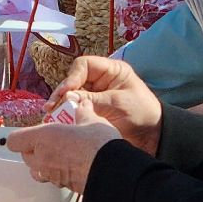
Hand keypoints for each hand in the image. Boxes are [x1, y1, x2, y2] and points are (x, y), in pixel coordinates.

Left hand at [4, 96, 121, 192]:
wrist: (112, 171)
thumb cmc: (98, 145)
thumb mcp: (91, 120)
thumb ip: (83, 113)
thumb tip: (83, 106)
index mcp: (43, 137)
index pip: (15, 141)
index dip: (20, 137)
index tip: (28, 132)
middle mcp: (43, 158)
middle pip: (25, 156)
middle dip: (33, 149)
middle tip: (48, 140)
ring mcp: (52, 175)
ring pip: (37, 171)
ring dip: (43, 164)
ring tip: (58, 154)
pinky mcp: (64, 186)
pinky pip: (53, 180)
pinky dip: (58, 173)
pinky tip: (72, 165)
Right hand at [49, 55, 163, 153]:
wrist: (152, 136)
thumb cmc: (142, 113)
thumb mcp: (117, 103)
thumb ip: (92, 99)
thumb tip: (66, 96)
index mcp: (111, 71)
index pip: (85, 65)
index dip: (73, 77)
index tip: (66, 91)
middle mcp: (100, 81)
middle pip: (74, 80)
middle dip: (62, 93)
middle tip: (51, 107)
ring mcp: (95, 96)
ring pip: (71, 95)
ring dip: (61, 105)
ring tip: (50, 116)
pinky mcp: (92, 110)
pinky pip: (75, 109)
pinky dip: (66, 114)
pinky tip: (58, 121)